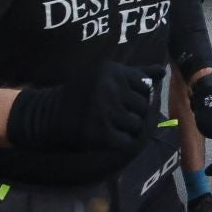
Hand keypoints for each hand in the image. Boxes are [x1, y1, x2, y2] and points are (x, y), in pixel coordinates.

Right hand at [6, 61, 156, 157]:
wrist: (48, 114)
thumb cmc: (82, 93)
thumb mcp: (106, 75)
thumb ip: (136, 73)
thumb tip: (163, 71)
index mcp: (112, 70)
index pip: (145, 88)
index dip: (137, 97)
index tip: (121, 100)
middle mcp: (109, 88)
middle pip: (143, 107)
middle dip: (133, 113)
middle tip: (114, 114)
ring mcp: (104, 110)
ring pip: (136, 124)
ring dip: (127, 128)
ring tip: (110, 124)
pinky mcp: (99, 132)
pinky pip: (126, 141)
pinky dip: (120, 141)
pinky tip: (107, 135)